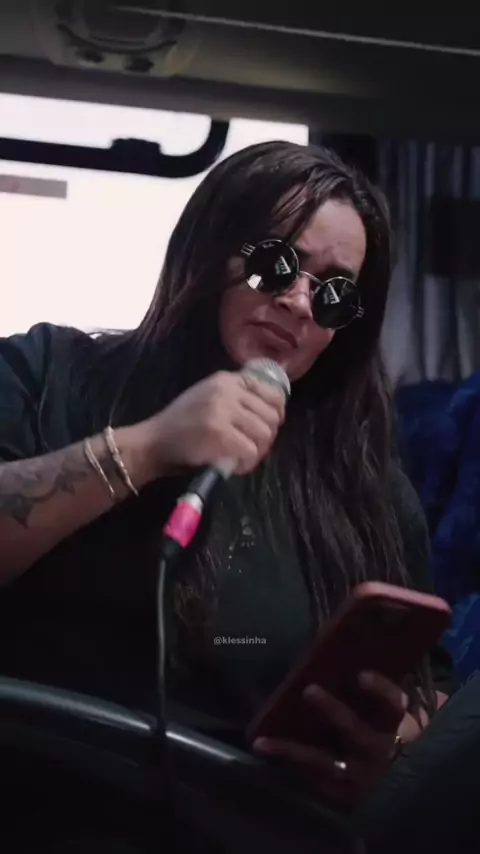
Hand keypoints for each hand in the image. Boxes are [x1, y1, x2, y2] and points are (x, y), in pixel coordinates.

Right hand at [135, 370, 285, 478]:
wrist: (153, 442)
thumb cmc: (181, 425)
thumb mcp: (208, 397)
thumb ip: (236, 398)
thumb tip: (271, 412)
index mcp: (227, 379)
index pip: (272, 392)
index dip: (277, 413)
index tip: (269, 427)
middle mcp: (227, 390)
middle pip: (271, 416)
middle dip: (267, 437)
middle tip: (253, 449)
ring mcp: (222, 410)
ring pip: (264, 434)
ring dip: (258, 452)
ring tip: (243, 458)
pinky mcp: (219, 433)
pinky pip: (251, 451)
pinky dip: (247, 463)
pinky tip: (235, 465)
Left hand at [253, 671, 407, 806]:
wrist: (389, 778)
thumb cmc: (377, 724)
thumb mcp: (379, 707)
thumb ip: (364, 681)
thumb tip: (340, 636)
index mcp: (391, 724)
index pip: (393, 705)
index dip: (380, 691)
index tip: (360, 675)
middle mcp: (376, 750)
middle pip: (356, 731)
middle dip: (333, 712)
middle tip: (309, 690)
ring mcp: (357, 775)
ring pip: (324, 763)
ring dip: (293, 750)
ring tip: (264, 741)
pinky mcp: (339, 793)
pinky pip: (310, 778)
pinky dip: (286, 762)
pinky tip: (263, 748)